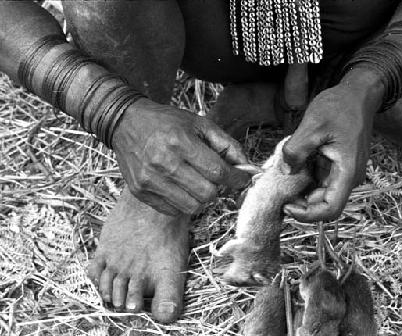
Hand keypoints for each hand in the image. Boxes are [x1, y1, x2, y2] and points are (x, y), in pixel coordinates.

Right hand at [112, 99, 249, 214]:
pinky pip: (173, 210)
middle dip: (218, 187)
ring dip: (201, 197)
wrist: (125, 123)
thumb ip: (227, 145)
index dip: (236, 178)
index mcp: (180, 142)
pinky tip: (180, 186)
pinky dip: (183, 202)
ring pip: (192, 207)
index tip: (242, 178)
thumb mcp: (200, 124)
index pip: (218, 172)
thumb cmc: (167, 122)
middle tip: (215, 177)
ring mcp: (149, 181)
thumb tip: (248, 167)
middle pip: (207, 193)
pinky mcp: (140, 192)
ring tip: (197, 182)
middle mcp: (163, 163)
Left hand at [282, 68, 384, 221]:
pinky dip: (305, 178)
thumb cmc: (340, 106)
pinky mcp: (336, 166)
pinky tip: (292, 166)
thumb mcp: (312, 125)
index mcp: (347, 172)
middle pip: (324, 204)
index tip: (287, 206)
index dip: (307, 215)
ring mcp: (343, 172)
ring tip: (283, 176)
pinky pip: (319, 180)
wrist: (358, 94)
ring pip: (320, 193)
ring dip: (301, 190)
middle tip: (278, 192)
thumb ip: (296, 150)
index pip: (330, 209)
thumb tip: (285, 171)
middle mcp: (348, 177)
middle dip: (300, 203)